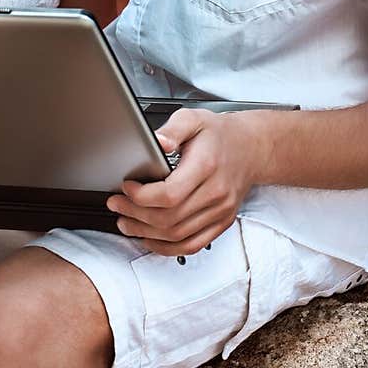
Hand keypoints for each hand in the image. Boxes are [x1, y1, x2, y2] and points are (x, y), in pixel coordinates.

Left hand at [106, 108, 266, 255]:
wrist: (251, 149)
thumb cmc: (219, 135)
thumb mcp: (193, 119)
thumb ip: (172, 130)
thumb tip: (157, 141)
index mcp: (206, 166)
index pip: (169, 194)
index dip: (141, 196)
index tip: (126, 187)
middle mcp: (216, 193)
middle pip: (169, 218)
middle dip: (136, 215)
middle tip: (116, 205)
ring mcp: (220, 211)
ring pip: (178, 235)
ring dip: (146, 233)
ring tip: (126, 223)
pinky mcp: (222, 223)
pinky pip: (192, 245)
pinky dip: (166, 247)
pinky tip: (149, 238)